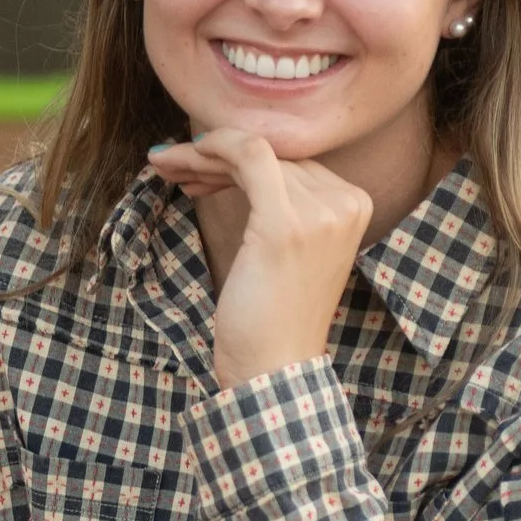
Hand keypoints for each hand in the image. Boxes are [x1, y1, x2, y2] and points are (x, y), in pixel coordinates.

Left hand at [147, 127, 370, 390]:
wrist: (274, 370)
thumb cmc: (272, 319)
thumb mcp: (286, 249)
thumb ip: (281, 205)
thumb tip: (233, 161)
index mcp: (354, 205)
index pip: (291, 160)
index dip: (239, 156)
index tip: (198, 168)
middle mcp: (346, 202)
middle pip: (273, 154)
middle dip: (216, 154)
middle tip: (173, 163)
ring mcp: (321, 212)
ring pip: (255, 151)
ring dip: (202, 153)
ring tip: (166, 166)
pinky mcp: (285, 222)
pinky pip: (248, 156)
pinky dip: (208, 150)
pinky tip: (174, 162)